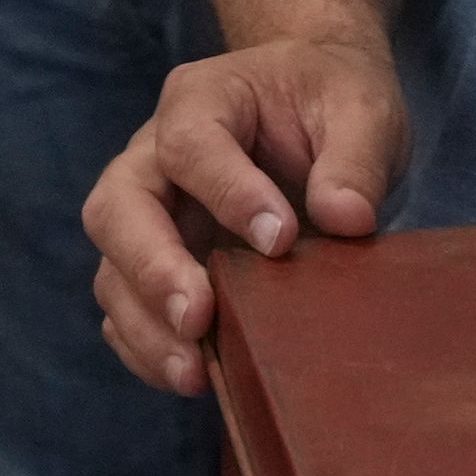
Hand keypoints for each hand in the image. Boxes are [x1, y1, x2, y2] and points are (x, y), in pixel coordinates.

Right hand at [82, 34, 410, 396]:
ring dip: (147, 325)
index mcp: (202, 98)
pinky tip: (194, 377)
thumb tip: (346, 218)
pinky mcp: (158, 265)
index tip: (281, 240)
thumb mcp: (363, 109)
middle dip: (152, 269)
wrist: (320, 109)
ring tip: (196, 373)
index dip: (227, 192)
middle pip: (118, 208)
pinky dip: (149, 348)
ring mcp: (151, 215)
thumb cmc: (333, 100)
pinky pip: (128, 311)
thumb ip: (356, 156)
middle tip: (198, 318)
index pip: (189, 143)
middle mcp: (155, 156)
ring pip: (112, 269)